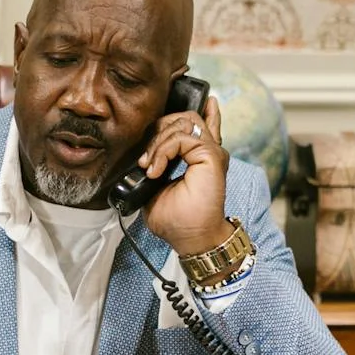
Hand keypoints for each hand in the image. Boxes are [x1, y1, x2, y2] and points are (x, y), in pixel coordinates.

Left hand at [135, 94, 234, 256]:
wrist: (193, 237)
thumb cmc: (177, 218)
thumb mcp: (157, 185)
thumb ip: (157, 162)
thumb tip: (143, 150)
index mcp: (198, 154)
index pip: (187, 122)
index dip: (164, 126)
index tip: (146, 155)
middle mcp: (207, 149)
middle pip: (183, 117)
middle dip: (158, 130)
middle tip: (146, 159)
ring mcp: (211, 151)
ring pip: (182, 123)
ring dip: (158, 142)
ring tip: (150, 166)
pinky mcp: (211, 156)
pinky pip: (181, 138)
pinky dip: (162, 151)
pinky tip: (155, 170)